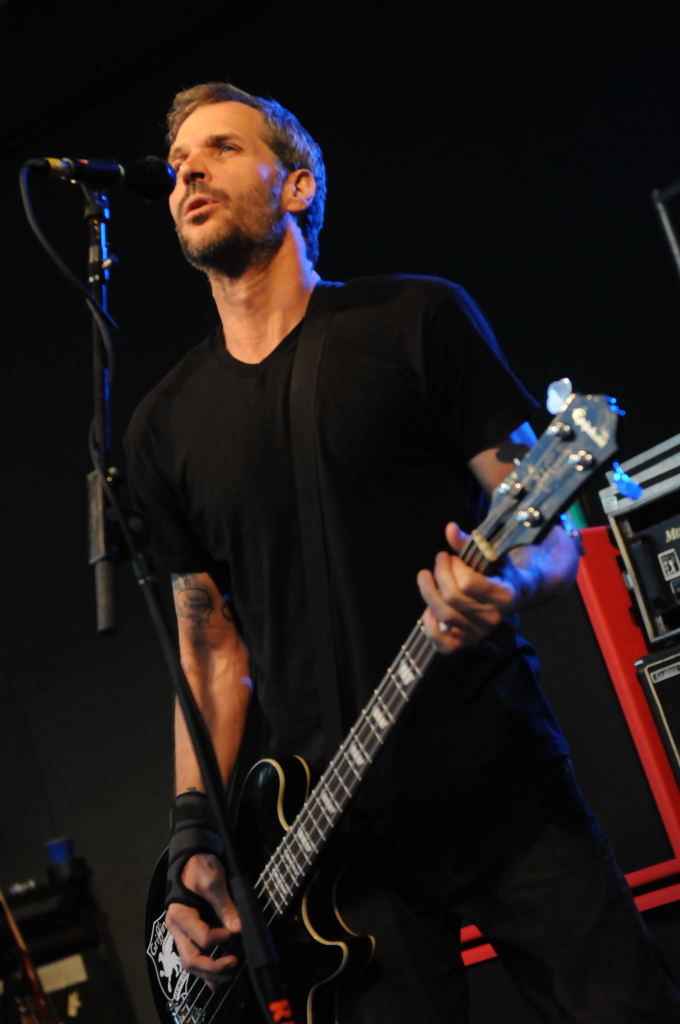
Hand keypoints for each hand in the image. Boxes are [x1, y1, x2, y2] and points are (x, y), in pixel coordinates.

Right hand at [165, 853, 240, 983]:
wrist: (191, 858)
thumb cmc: (199, 866)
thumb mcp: (213, 880)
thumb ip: (224, 905)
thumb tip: (237, 928)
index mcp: (179, 914)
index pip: (201, 937)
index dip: (220, 938)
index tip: (234, 931)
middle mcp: (176, 928)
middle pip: (191, 959)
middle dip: (213, 967)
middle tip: (233, 963)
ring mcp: (180, 933)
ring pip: (191, 963)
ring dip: (209, 973)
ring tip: (229, 975)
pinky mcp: (186, 934)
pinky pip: (192, 957)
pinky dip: (204, 973)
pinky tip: (215, 982)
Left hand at [416, 522, 519, 653]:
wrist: (515, 594)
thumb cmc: (498, 570)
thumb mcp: (488, 554)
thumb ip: (468, 543)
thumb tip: (449, 528)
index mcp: (504, 594)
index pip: (467, 582)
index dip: (453, 567)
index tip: (451, 557)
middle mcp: (493, 617)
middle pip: (452, 598)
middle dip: (439, 574)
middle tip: (439, 561)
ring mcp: (480, 633)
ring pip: (443, 616)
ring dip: (429, 593)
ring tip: (426, 577)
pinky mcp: (467, 643)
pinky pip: (442, 644)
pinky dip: (429, 626)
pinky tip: (428, 610)